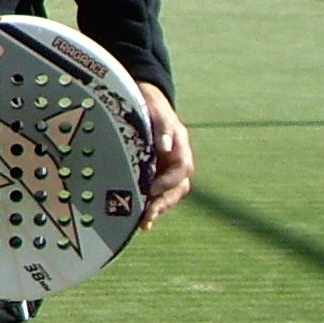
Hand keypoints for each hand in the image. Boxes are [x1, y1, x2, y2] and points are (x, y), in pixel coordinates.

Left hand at [136, 80, 190, 225]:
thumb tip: (165, 147)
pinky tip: (142, 222)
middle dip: (163, 202)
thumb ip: (162, 128)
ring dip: (157, 208)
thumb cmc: (150, 104)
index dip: (168, 181)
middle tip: (147, 214)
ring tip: (143, 222)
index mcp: (181, 147)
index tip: (151, 189)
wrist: (143, 101)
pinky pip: (157, 194)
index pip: (182, 169)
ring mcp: (166, 169)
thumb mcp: (156, 111)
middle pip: (177, 188)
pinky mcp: (154, 174)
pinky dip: (151, 206)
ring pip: (168, 194)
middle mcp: (176, 161)